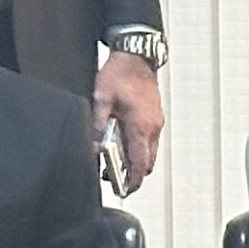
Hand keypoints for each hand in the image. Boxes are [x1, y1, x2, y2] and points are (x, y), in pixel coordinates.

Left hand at [94, 50, 164, 193]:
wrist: (137, 57)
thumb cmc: (121, 74)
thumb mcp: (101, 99)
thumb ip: (97, 125)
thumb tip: (93, 146)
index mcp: (140, 127)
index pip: (140, 163)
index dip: (133, 180)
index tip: (125, 190)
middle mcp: (152, 127)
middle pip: (148, 162)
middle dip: (134, 173)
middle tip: (117, 178)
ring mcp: (156, 122)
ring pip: (150, 151)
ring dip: (137, 159)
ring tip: (118, 160)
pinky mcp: (155, 116)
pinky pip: (150, 139)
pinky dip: (140, 146)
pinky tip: (124, 141)